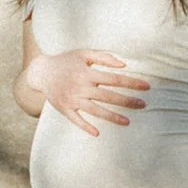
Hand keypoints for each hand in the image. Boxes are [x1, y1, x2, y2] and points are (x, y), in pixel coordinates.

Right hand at [26, 50, 148, 135]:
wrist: (41, 72)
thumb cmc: (66, 61)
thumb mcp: (84, 54)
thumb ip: (104, 57)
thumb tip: (123, 64)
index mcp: (87, 72)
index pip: (114, 79)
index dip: (131, 83)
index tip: (146, 87)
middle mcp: (80, 86)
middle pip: (108, 96)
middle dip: (127, 101)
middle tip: (143, 105)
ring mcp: (72, 99)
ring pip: (95, 110)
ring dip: (112, 116)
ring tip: (127, 121)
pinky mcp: (64, 108)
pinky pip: (76, 120)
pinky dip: (86, 127)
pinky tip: (97, 133)